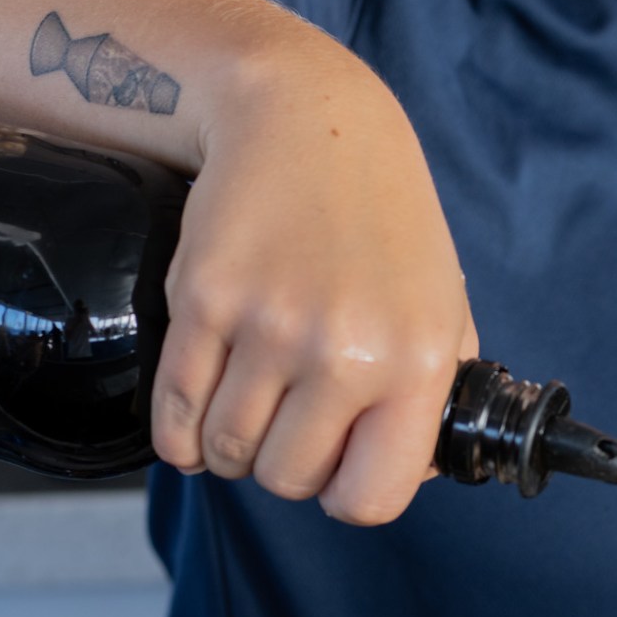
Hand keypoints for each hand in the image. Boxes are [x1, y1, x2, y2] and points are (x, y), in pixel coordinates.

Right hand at [147, 42, 475, 523]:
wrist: (306, 118)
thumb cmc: (381, 214)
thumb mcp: (443, 298)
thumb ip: (437, 388)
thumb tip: (416, 469)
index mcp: (416, 361)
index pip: (371, 498)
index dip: (348, 492)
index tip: (339, 467)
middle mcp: (345, 353)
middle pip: (286, 478)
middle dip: (283, 462)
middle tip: (289, 420)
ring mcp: (268, 327)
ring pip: (226, 451)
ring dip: (229, 445)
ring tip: (247, 408)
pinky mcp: (202, 302)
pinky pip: (173, 414)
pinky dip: (179, 431)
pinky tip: (198, 410)